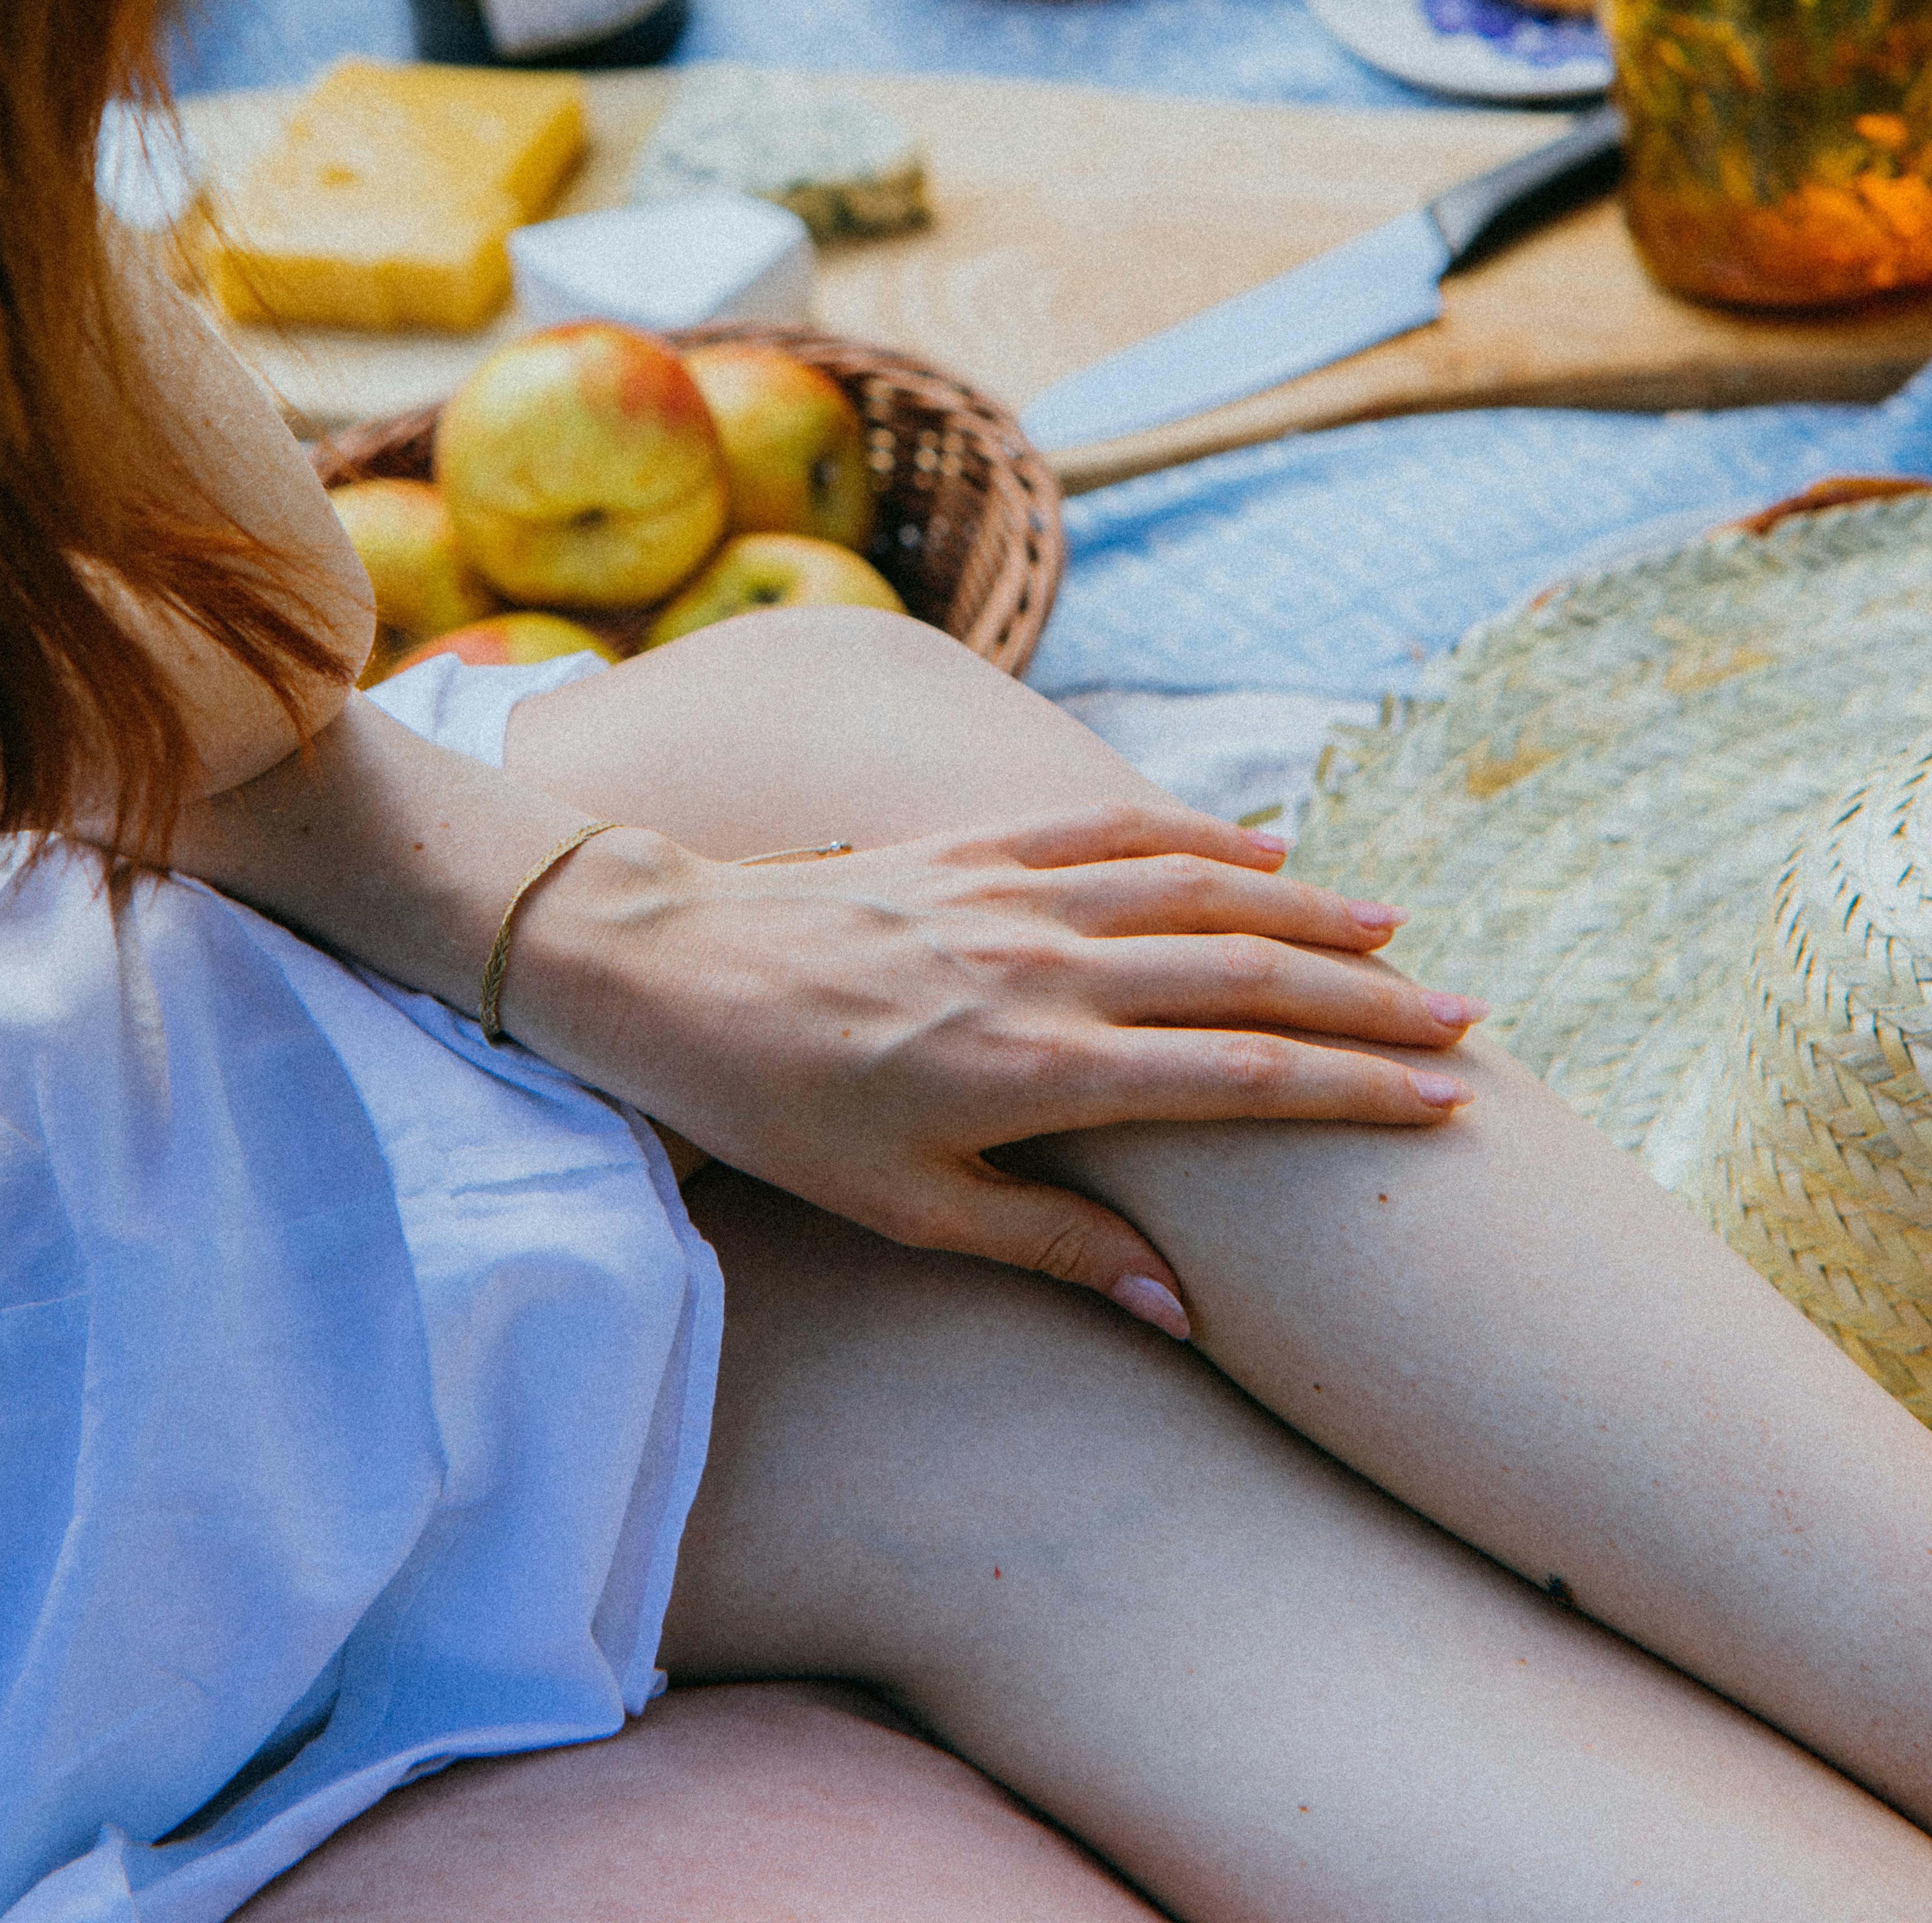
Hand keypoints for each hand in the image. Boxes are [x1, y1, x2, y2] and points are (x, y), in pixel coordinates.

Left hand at [504, 799, 1482, 1336]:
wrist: (669, 968)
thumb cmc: (778, 1107)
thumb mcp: (905, 1208)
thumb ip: (1049, 1245)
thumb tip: (1177, 1306)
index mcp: (1042, 1070)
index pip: (1239, 1078)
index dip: (1351, 1090)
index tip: (1443, 1100)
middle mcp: (1047, 969)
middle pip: (1247, 976)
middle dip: (1367, 1003)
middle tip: (1465, 1019)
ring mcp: (1016, 893)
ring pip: (1198, 890)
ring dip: (1307, 908)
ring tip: (1395, 932)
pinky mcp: (977, 845)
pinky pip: (1113, 827)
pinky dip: (1201, 834)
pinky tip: (1263, 847)